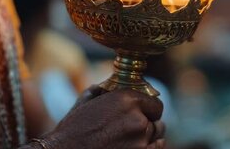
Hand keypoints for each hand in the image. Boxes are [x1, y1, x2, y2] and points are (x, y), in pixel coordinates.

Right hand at [40, 87, 165, 148]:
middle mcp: (137, 118)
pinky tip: (137, 146)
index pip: (154, 103)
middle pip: (156, 120)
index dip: (148, 109)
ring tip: (132, 139)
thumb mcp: (84, 103)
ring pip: (157, 135)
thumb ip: (100, 91)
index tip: (143, 113)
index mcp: (126, 100)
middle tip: (134, 128)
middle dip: (147, 122)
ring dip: (148, 136)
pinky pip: (157, 148)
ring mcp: (140, 141)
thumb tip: (103, 87)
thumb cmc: (71, 131)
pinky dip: (150, 147)